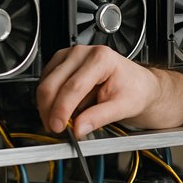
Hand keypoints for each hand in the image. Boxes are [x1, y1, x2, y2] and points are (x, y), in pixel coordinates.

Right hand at [36, 45, 182, 137]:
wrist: (138, 84)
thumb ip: (100, 117)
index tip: (59, 127)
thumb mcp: (124, 106)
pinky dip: (49, 100)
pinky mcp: (61, 63)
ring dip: (48, 106)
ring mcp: (70, 56)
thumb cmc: (134, 89)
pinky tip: (62, 109)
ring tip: (61, 122)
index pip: (74, 87)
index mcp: (101, 58)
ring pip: (45, 84)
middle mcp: (83, 53)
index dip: (62, 110)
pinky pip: (46, 83)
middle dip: (50, 110)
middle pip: (53, 84)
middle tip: (55, 129)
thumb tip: (78, 128)